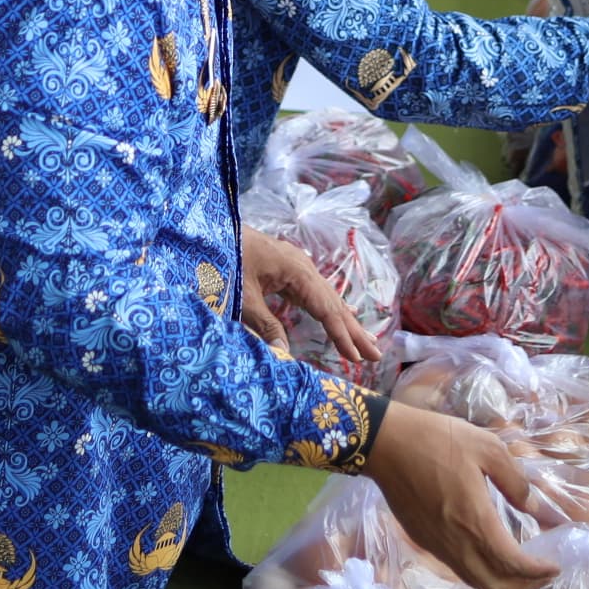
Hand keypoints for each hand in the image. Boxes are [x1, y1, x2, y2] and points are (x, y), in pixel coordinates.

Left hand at [239, 226, 381, 365]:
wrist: (212, 229)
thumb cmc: (225, 260)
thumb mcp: (242, 297)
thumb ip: (264, 325)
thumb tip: (284, 354)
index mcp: (297, 272)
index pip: (326, 310)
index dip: (341, 336)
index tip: (356, 358)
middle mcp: (303, 267)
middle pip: (334, 304)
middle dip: (355, 331)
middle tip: (376, 356)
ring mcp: (297, 266)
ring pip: (328, 298)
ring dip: (347, 321)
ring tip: (369, 341)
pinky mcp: (289, 269)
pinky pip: (316, 293)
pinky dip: (331, 308)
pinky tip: (343, 314)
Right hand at [364, 401, 554, 588]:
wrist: (387, 443)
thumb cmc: (438, 439)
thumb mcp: (487, 447)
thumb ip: (515, 481)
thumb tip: (533, 507)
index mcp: (476, 521)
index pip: (513, 564)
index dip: (538, 572)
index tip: (556, 566)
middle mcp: (456, 543)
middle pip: (495, 585)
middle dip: (525, 587)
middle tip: (544, 576)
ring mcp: (437, 546)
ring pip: (475, 581)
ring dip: (503, 584)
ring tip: (522, 571)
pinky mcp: (424, 540)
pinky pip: (458, 569)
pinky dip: (482, 572)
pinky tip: (491, 554)